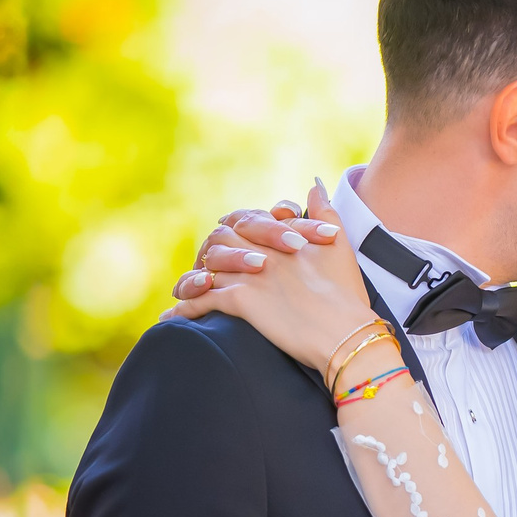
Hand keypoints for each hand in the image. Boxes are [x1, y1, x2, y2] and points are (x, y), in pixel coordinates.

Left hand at [169, 182, 376, 373]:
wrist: (345, 331)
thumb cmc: (346, 294)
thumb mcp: (339, 245)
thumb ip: (325, 211)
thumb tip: (315, 185)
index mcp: (281, 235)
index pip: (246, 221)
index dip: (234, 227)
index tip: (228, 235)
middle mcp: (262, 250)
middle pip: (221, 238)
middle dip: (210, 251)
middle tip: (203, 266)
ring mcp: (249, 274)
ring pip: (207, 266)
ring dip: (192, 279)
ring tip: (184, 291)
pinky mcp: (241, 300)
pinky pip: (200, 300)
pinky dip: (183, 309)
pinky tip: (170, 319)